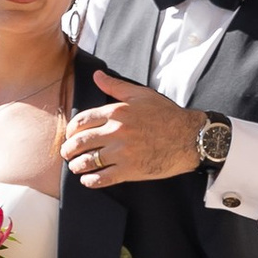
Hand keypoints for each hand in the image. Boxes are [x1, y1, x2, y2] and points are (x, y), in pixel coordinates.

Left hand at [60, 69, 207, 188]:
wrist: (190, 137)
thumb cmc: (167, 115)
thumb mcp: (141, 95)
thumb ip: (116, 86)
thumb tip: (97, 76)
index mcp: (117, 112)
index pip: (83, 121)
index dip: (71, 130)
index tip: (70, 135)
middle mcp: (117, 131)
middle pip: (81, 142)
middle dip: (69, 149)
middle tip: (67, 153)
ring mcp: (123, 152)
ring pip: (88, 161)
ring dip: (77, 166)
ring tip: (75, 167)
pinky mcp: (130, 170)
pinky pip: (103, 178)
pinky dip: (91, 181)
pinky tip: (88, 180)